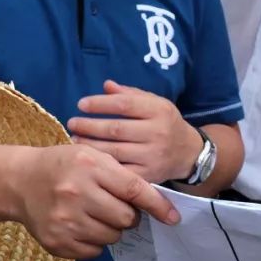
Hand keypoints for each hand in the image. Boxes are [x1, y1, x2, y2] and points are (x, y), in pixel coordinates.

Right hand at [8, 144, 178, 259]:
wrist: (20, 181)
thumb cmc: (65, 165)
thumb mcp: (94, 157)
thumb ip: (123, 177)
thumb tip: (156, 204)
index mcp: (90, 166)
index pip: (134, 190)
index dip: (158, 205)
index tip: (173, 218)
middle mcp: (76, 194)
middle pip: (126, 218)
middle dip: (129, 216)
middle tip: (116, 206)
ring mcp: (64, 220)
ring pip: (111, 237)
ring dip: (112, 229)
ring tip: (96, 213)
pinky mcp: (55, 242)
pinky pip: (93, 252)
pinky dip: (94, 242)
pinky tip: (82, 225)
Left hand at [68, 81, 201, 183]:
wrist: (188, 153)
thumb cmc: (166, 124)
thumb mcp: (156, 103)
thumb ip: (131, 94)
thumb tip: (106, 85)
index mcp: (159, 111)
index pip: (125, 105)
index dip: (100, 104)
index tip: (81, 104)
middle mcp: (157, 133)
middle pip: (116, 129)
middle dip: (90, 126)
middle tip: (72, 123)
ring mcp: (152, 156)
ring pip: (114, 151)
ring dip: (90, 145)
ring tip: (75, 139)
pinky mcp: (148, 175)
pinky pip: (120, 171)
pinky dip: (102, 165)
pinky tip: (90, 159)